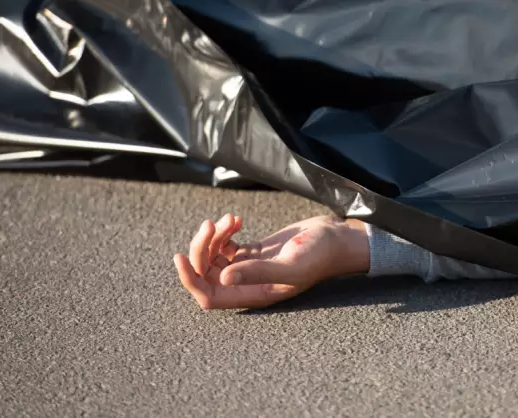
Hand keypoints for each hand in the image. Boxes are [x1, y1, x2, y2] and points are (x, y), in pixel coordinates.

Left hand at [173, 214, 369, 309]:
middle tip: (211, 224)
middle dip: (201, 249)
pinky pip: (226, 245)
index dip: (190, 280)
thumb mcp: (291, 264)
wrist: (338, 238)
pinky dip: (224, 231)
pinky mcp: (256, 251)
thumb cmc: (321, 254)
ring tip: (228, 219)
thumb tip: (223, 278)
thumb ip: (257, 272)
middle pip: (206, 273)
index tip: (179, 257)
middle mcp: (249, 284)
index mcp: (255, 294)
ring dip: (213, 236)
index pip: (209, 297)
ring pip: (213, 257)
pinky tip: (236, 219)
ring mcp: (251, 267)